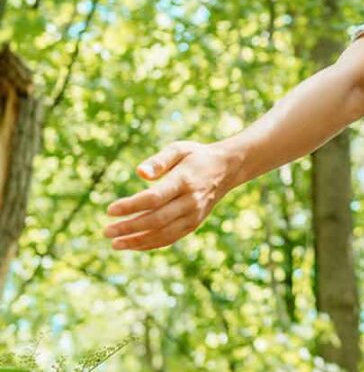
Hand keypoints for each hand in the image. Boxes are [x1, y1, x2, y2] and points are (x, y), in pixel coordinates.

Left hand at [104, 140, 236, 250]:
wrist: (227, 169)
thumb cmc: (195, 156)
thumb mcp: (179, 149)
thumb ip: (158, 160)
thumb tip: (139, 173)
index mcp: (185, 180)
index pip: (154, 198)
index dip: (131, 206)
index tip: (110, 210)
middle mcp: (191, 201)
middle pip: (156, 219)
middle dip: (129, 228)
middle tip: (106, 231)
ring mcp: (194, 215)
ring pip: (163, 233)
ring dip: (137, 241)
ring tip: (115, 243)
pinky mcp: (194, 223)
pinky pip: (171, 238)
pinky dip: (151, 244)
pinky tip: (133, 245)